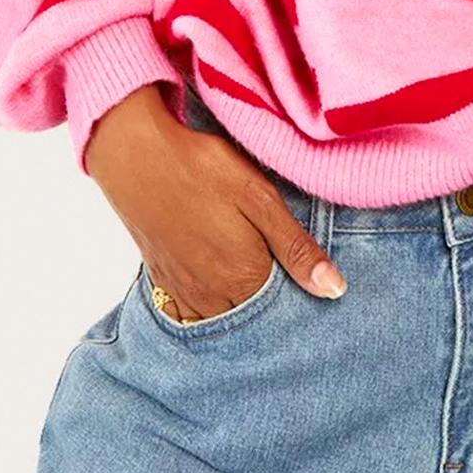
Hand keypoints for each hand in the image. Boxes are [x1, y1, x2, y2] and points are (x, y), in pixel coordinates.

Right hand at [84, 85, 347, 319]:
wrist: (136, 156)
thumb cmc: (203, 170)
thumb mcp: (259, 198)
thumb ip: (296, 248)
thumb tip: (335, 290)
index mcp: (243, 280)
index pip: (283, 309)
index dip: (297, 293)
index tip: (304, 275)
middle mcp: (212, 297)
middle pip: (252, 316)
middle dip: (268, 301)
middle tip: (276, 266)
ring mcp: (184, 292)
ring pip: (222, 316)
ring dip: (238, 304)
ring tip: (247, 269)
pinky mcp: (163, 280)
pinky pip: (191, 311)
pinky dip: (208, 303)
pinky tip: (215, 278)